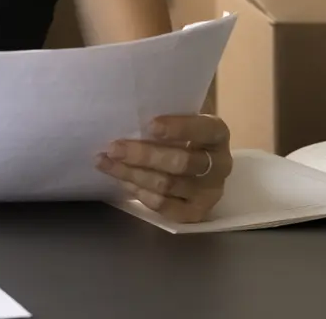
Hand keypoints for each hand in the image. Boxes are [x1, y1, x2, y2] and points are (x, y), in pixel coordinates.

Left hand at [95, 113, 232, 222]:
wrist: (198, 160)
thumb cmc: (181, 130)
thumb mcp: (180, 114)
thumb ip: (164, 113)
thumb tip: (126, 112)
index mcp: (217, 134)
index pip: (203, 130)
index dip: (179, 128)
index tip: (151, 125)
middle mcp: (219, 165)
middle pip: (181, 163)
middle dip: (143, 156)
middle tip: (113, 148)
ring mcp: (209, 192)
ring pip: (168, 185)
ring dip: (133, 174)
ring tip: (105, 163)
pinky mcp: (196, 213)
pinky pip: (164, 206)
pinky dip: (141, 193)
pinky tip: (123, 180)